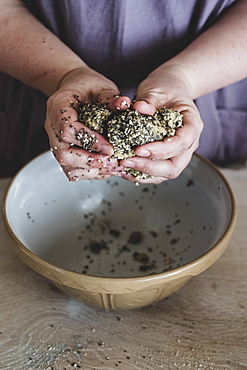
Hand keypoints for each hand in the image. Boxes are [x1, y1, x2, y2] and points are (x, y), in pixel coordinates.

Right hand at [45, 67, 130, 180]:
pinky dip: (93, 172)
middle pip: (64, 154)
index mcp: (57, 107)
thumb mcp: (100, 86)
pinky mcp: (66, 153)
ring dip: (92, 170)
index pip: (67, 130)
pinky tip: (109, 168)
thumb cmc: (87, 87)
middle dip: (90, 161)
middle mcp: (53, 128)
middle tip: (113, 160)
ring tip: (114, 166)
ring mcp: (57, 143)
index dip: (89, 140)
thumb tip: (124, 105)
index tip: (109, 147)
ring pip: (68, 167)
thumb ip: (110, 97)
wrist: (76, 91)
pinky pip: (75, 171)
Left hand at [119, 66, 203, 183]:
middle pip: (174, 166)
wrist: (170, 90)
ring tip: (122, 166)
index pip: (182, 143)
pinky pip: (156, 173)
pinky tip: (124, 169)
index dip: (161, 150)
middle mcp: (188, 143)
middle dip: (149, 167)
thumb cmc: (166, 88)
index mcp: (192, 125)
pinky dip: (140, 174)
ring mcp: (179, 153)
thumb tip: (139, 108)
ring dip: (143, 173)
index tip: (139, 149)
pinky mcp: (166, 158)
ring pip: (165, 173)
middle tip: (127, 160)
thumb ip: (149, 100)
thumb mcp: (157, 89)